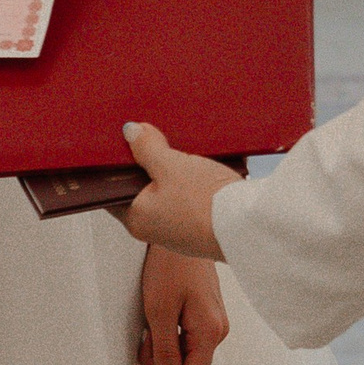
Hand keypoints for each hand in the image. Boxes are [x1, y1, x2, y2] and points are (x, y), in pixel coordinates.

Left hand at [108, 120, 238, 260]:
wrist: (251, 228)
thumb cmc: (205, 202)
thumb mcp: (171, 166)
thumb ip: (147, 148)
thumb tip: (130, 133)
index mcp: (136, 218)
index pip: (112, 189)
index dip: (115, 164)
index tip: (121, 142)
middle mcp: (155, 229)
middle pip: (142, 188)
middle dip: (148, 162)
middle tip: (154, 136)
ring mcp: (180, 231)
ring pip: (168, 192)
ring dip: (173, 171)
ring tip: (180, 146)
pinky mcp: (202, 228)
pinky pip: (189, 199)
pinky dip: (191, 182)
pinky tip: (201, 164)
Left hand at [135, 245, 228, 364]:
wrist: (178, 228)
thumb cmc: (170, 265)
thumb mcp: (159, 311)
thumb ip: (165, 352)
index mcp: (210, 334)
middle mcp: (217, 331)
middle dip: (159, 362)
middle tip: (142, 336)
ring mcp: (213, 322)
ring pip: (184, 353)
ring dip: (161, 346)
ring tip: (148, 319)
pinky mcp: (206, 313)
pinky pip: (185, 337)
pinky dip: (167, 334)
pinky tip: (158, 313)